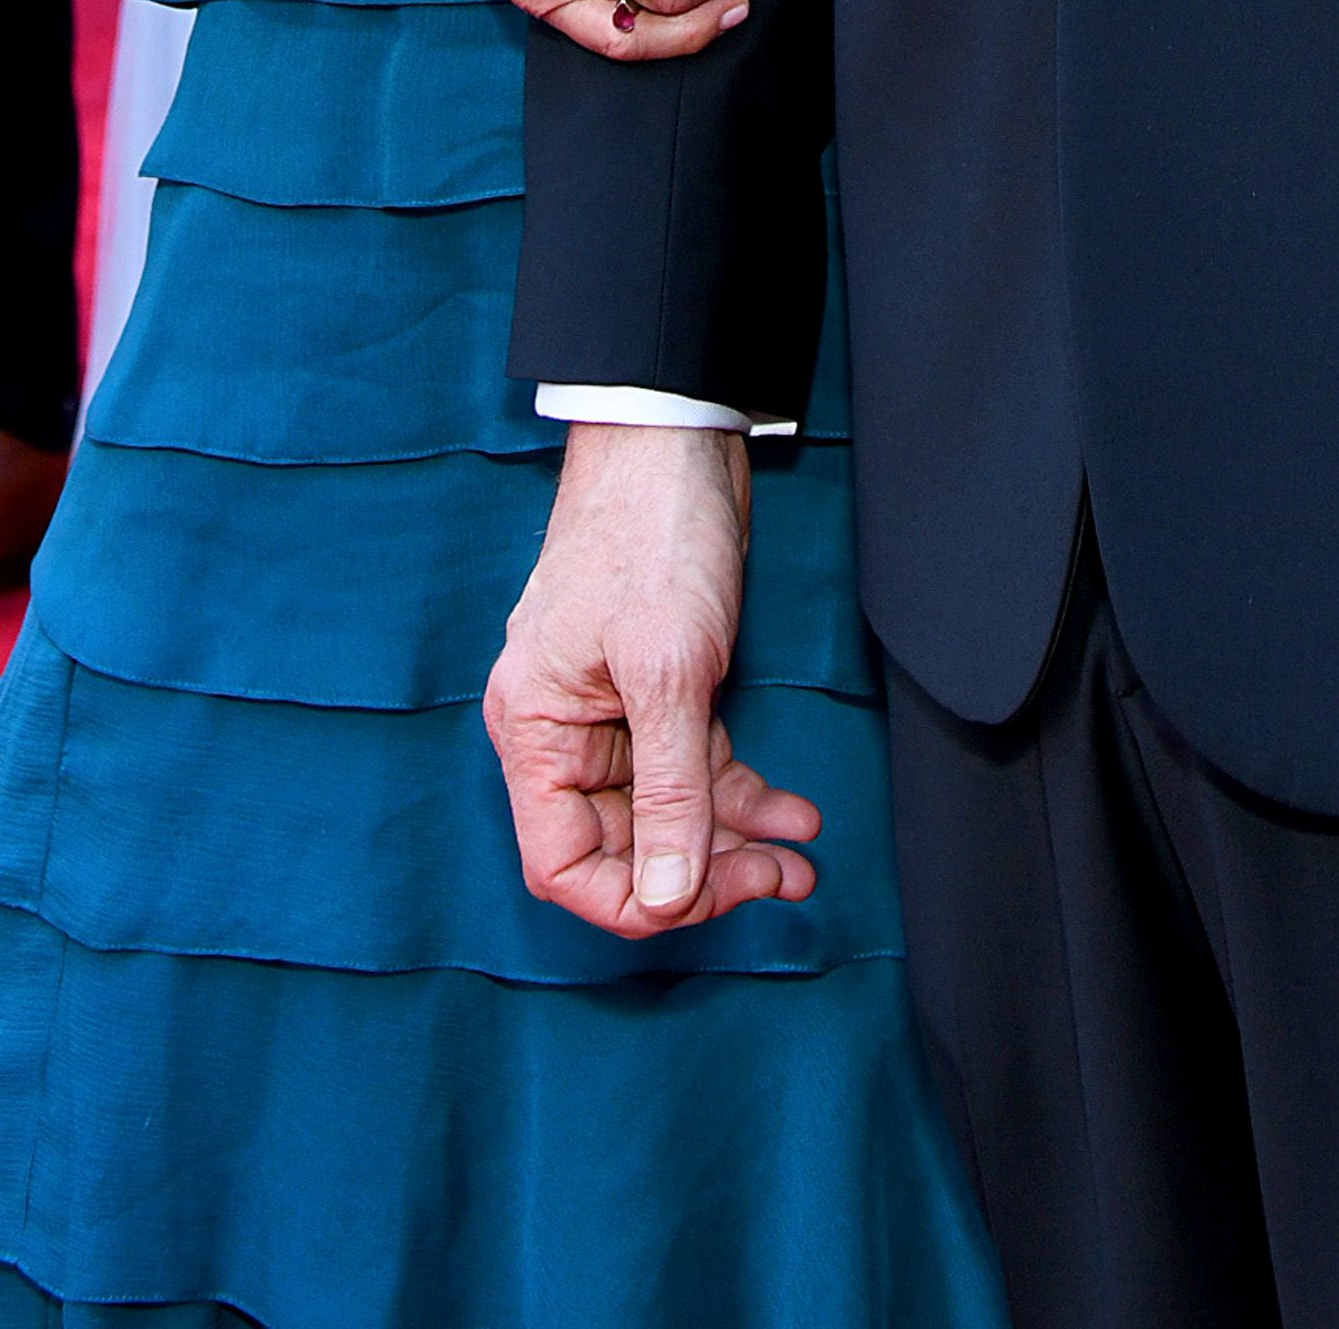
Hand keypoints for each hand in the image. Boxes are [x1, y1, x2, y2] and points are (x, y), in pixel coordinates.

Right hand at [485, 423, 818, 938]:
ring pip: (671, 813)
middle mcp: (567, 733)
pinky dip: (743, 796)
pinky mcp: (664, 691)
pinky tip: (795, 814)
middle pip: (624, 846)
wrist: (679, 437)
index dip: (632, 898)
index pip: (563, 863)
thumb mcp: (667, 670)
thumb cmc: (651, 536)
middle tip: (776, 878)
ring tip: (802, 861)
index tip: (705, 901)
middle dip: (702, 872)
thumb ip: (669, 791)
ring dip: (735, 843)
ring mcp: (616, 714)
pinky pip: (698, 769)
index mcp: (536, 732)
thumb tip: (670, 899)